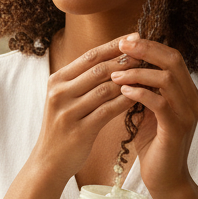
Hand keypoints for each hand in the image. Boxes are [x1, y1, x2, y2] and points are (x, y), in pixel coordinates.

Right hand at [32, 37, 134, 181]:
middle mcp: (59, 93)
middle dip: (126, 60)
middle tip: (148, 54)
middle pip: (99, 69)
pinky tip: (140, 97)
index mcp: (57, 80)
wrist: (48, 161)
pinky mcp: (79, 130)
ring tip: (148, 75)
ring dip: (129, 81)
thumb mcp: (65, 98)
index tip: (135, 37)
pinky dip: (126, 102)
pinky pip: (108, 111)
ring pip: (106, 89)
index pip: (89, 56)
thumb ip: (82, 80)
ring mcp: (68, 112)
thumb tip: (112, 59)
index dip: (114, 45)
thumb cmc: (63, 127)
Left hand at [111, 33, 197, 196]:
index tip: (125, 41)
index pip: (172, 57)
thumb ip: (144, 91)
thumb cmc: (153, 146)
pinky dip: (140, 94)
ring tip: (115, 74)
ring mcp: (187, 114)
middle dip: (146, 50)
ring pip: (167, 80)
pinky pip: (160, 104)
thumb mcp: (148, 112)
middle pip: (173, 61)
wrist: (166, 180)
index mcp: (185, 92)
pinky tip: (123, 91)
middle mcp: (191, 99)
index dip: (149, 46)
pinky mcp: (176, 129)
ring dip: (138, 73)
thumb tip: (123, 68)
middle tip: (121, 46)